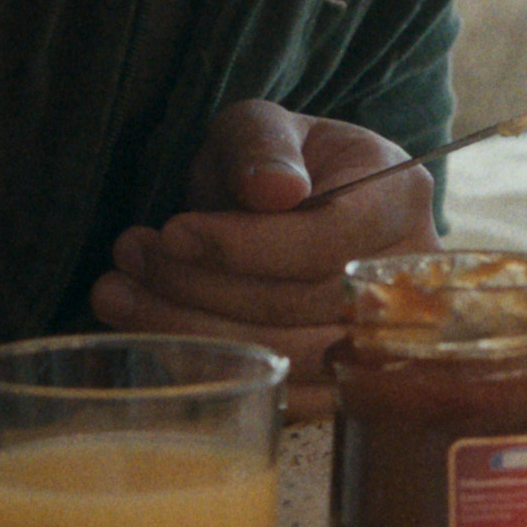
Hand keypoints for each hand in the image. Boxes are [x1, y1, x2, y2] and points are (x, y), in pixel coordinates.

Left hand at [91, 101, 433, 368]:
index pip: (333, 237)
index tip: (173, 232)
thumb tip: (273, 189)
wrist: (288, 212)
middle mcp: (408, 278)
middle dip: (203, 288)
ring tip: (118, 293)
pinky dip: (211, 372)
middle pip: (309, 306)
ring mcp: (384, 341)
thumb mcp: (260, 128)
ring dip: (193, 332)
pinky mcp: (345, 387)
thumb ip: (263, 145)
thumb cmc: (275, 164)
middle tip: (130, 257)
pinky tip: (153, 336)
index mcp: (399, 198)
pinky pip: (282, 398)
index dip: (249, 245)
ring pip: (292, 359)